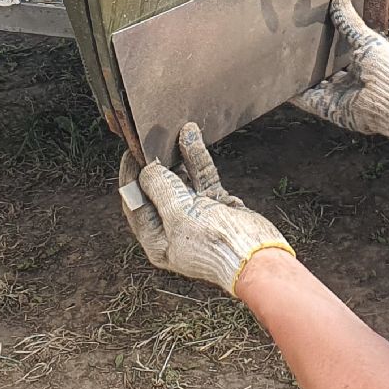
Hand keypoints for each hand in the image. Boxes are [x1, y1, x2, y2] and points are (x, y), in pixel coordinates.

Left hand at [118, 123, 293, 296]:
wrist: (256, 255)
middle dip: (155, 164)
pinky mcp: (214, 205)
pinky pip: (201, 178)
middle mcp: (172, 228)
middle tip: (151, 140)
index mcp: (156, 240)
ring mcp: (195, 216)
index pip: (135, 203)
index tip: (131, 152)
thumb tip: (147, 170)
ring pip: (181, 181)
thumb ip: (160, 189)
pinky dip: (196, 159)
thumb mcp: (177, 215)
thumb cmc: (214, 245)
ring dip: (178, 157)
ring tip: (174, 132)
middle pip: (157, 190)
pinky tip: (192, 138)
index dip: (131, 176)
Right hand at [292, 0, 388, 140]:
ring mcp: (338, 97)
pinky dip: (296, 93)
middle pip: (325, 71)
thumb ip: (348, 21)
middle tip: (296, 48)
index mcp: (362, 65)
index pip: (339, 54)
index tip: (313, 34)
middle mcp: (350, 82)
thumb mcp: (366, 38)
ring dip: (301, 77)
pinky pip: (307, 100)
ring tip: (287, 63)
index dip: (327, 45)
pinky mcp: (329, 108)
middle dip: (312, 62)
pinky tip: (287, 83)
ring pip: (313, 85)